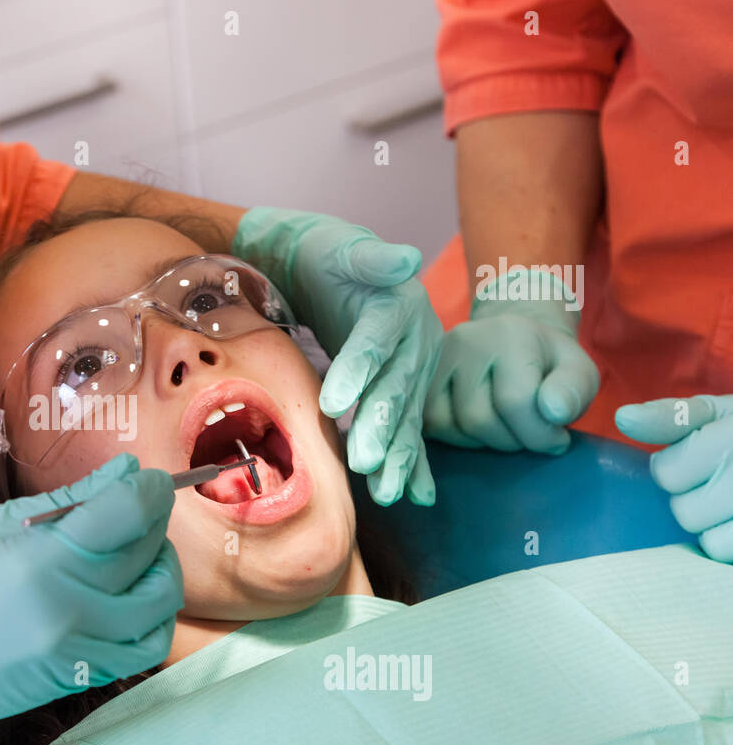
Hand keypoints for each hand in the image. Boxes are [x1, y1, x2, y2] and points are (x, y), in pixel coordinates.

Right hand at [0, 452, 181, 744]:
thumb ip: (65, 500)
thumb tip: (126, 471)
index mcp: (39, 561)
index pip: (126, 514)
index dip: (150, 489)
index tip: (149, 478)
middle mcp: (69, 608)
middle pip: (148, 554)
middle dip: (154, 522)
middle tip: (136, 508)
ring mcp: (81, 648)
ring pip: (160, 604)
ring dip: (162, 570)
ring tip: (137, 553)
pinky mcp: (84, 677)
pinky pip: (146, 647)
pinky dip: (154, 617)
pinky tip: (132, 597)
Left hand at [232, 207, 441, 506]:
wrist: (332, 267)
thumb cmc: (328, 256)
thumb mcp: (344, 248)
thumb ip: (372, 257)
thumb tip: (404, 259)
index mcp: (398, 306)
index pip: (376, 342)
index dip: (358, 371)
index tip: (333, 404)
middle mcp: (414, 341)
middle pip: (394, 386)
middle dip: (379, 426)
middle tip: (363, 461)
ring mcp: (413, 370)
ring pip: (404, 415)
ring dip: (397, 455)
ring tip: (387, 491)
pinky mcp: (404, 391)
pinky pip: (410, 429)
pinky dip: (414, 463)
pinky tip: (417, 495)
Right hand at [424, 266, 597, 453]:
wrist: (510, 340)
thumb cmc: (547, 362)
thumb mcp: (578, 371)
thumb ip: (574, 390)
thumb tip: (553, 413)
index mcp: (510, 334)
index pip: (515, 401)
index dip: (538, 435)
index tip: (556, 439)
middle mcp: (465, 341)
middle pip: (479, 419)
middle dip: (510, 440)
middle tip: (528, 434)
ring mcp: (435, 360)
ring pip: (450, 426)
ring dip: (482, 442)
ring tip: (504, 429)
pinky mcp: (419, 379)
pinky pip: (430, 426)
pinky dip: (458, 438)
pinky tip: (478, 429)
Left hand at [615, 395, 732, 562]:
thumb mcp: (717, 411)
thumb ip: (669, 416)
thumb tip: (624, 418)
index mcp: (731, 438)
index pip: (667, 474)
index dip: (675, 468)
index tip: (698, 458)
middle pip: (685, 512)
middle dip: (694, 499)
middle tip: (719, 483)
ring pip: (710, 541)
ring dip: (714, 527)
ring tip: (731, 504)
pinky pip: (728, 553)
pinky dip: (731, 542)